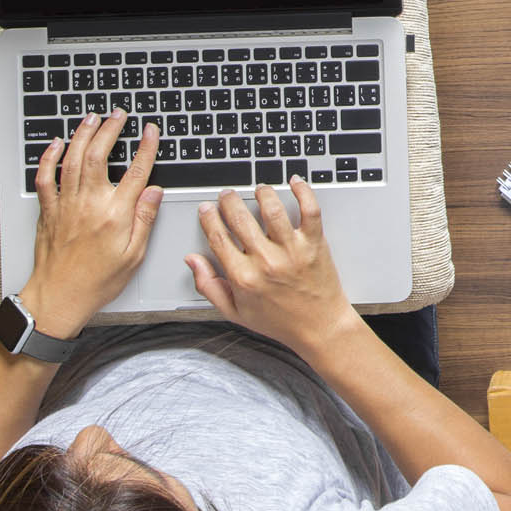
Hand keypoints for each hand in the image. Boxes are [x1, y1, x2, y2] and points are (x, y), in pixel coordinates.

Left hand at [19, 110, 162, 338]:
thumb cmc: (96, 282)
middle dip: (110, 129)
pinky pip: (46, 177)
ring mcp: (65, 204)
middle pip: (99, 155)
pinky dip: (50, 157)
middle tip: (118, 115)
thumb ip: (144, 219)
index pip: (136, 171)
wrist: (58, 297)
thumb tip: (154, 192)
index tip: (150, 131)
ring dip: (83, 134)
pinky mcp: (49, 210)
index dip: (145, 147)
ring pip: (72, 159)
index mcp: (114, 215)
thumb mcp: (133, 255)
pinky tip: (57, 144)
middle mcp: (89, 204)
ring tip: (92, 118)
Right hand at [186, 177, 357, 356]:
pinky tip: (294, 182)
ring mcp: (291, 251)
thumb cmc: (279, 321)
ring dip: (262, 192)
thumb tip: (192, 260)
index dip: (209, 218)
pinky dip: (303, 191)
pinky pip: (309, 210)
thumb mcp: (235, 312)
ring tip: (258, 189)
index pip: (218, 237)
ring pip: (271, 209)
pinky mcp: (315, 244)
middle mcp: (266, 261)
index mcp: (243, 277)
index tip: (207, 208)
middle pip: (239, 218)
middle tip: (228, 194)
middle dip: (229, 201)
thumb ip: (209, 286)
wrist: (319, 328)